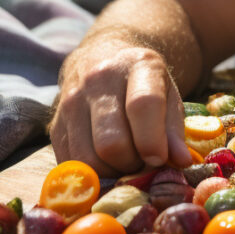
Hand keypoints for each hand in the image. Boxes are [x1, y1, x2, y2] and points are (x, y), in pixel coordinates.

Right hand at [49, 43, 193, 175]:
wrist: (101, 59)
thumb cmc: (143, 84)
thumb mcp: (169, 95)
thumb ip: (175, 129)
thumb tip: (180, 162)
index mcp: (136, 66)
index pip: (142, 106)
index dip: (152, 141)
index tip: (160, 159)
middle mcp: (98, 80)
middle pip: (111, 143)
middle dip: (132, 163)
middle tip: (142, 160)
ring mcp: (70, 101)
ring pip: (88, 159)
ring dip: (111, 172)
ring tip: (125, 160)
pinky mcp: (54, 124)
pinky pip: (72, 164)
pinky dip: (92, 173)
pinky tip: (106, 161)